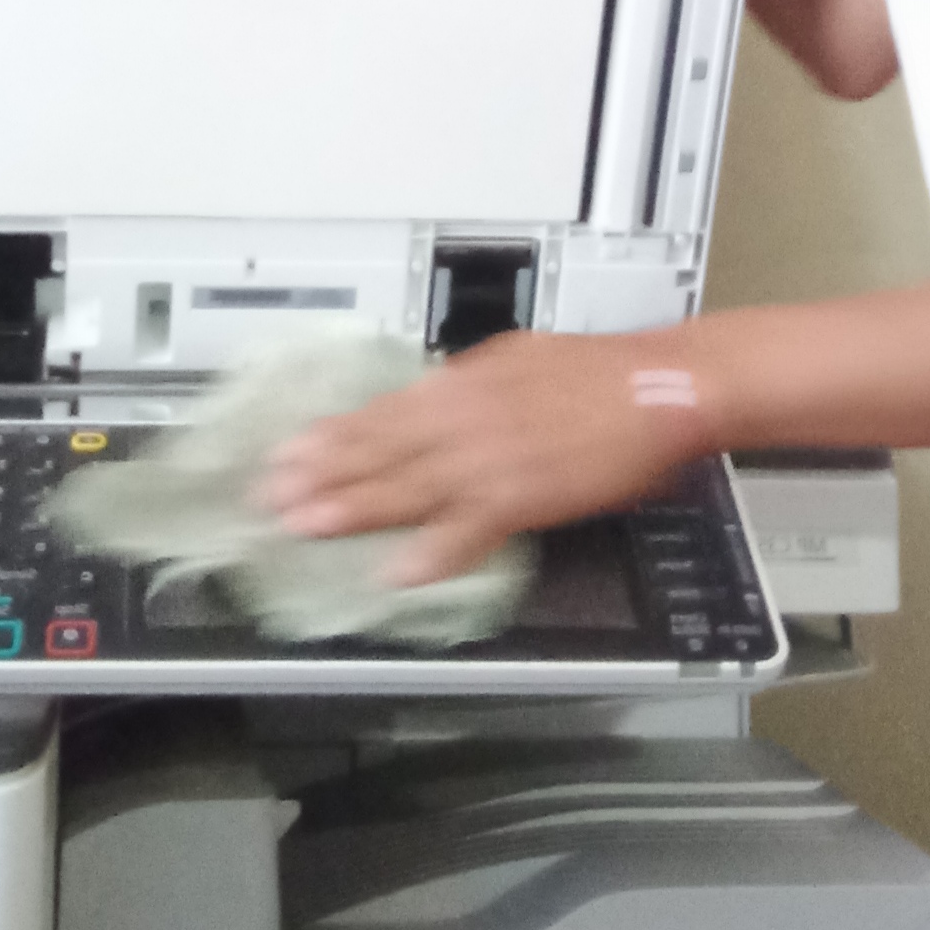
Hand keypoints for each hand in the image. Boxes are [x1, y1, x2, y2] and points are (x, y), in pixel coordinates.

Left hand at [258, 330, 714, 585]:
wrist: (659, 388)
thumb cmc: (598, 373)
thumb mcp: (516, 358)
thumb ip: (467, 384)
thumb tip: (432, 396)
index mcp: (461, 384)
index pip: (380, 413)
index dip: (331, 437)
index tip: (287, 451)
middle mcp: (463, 417)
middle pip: (378, 449)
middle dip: (321, 475)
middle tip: (270, 495)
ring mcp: (489, 458)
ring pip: (406, 486)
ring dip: (353, 508)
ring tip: (306, 524)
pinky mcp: (523, 495)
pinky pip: (466, 530)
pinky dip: (432, 552)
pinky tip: (397, 571)